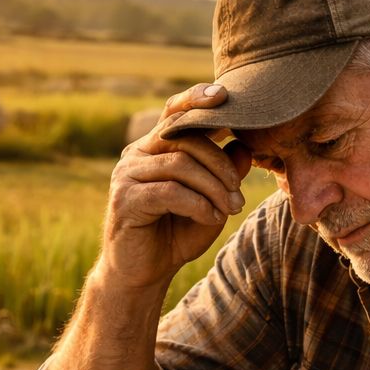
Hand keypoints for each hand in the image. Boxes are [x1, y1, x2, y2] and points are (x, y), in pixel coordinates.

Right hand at [101, 84, 252, 291]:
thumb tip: (244, 146)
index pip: (173, 112)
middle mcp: (137, 154)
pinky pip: (169, 191)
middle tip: (239, 194)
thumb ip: (225, 174)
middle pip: (184, 138)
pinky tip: (210, 217)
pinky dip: (197, 203)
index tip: (225, 95)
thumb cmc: (176, 234)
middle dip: (220, 163)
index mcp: (154, 147)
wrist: (144, 274)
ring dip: (213, 187)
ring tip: (230, 209)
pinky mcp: (125, 199)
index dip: (196, 100)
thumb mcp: (210, 201)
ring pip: (180, 164)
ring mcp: (127, 174)